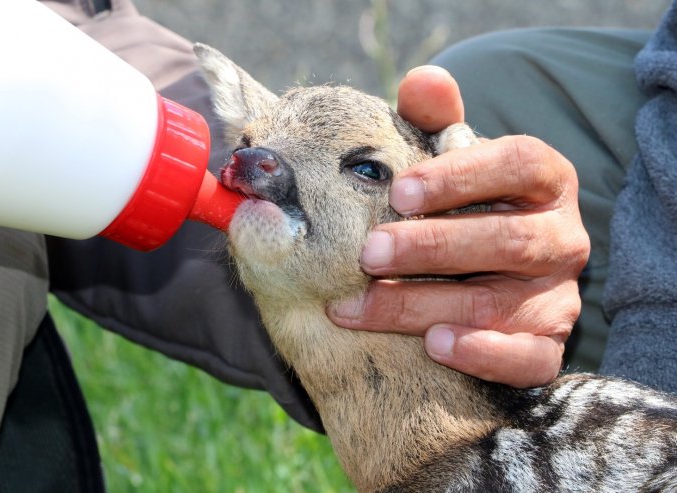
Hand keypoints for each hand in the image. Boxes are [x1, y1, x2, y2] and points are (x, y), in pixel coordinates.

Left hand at [328, 66, 589, 387]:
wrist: (481, 270)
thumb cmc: (461, 205)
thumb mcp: (450, 158)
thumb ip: (436, 118)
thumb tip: (421, 81)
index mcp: (544, 181)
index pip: (518, 164)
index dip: (461, 176)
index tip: (399, 191)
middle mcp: (561, 238)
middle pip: (508, 240)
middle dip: (432, 247)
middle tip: (367, 253)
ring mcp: (557, 296)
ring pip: (500, 305)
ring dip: (426, 304)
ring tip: (363, 306)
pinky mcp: (546, 344)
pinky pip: (528, 359)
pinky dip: (483, 355)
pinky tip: (433, 345)